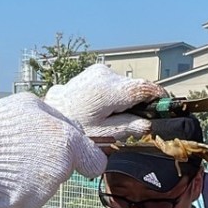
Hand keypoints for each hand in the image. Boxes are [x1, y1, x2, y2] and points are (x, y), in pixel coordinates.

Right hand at [0, 94, 105, 207]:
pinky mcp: (29, 203)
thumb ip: (55, 119)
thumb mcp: (28, 105)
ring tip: (9, 160)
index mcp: (66, 140)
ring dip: (34, 174)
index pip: (94, 159)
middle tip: (26, 150)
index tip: (73, 154)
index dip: (83, 156)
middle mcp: (61, 167)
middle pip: (67, 169)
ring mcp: (45, 188)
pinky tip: (4, 175)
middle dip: (53, 162)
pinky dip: (19, 188)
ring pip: (47, 182)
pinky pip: (30, 195)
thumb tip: (64, 127)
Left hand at [44, 64, 166, 138]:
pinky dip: (113, 96)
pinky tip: (102, 112)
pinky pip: (111, 84)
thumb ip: (130, 128)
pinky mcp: (90, 73)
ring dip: (125, 101)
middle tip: (138, 124)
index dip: (160, 98)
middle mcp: (104, 74)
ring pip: (123, 85)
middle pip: (135, 87)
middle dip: (140, 104)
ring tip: (112, 120)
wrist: (40, 120)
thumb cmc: (71, 131)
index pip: (146, 88)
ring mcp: (95, 72)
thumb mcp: (104, 135)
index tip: (167, 107)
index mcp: (109, 89)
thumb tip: (149, 123)